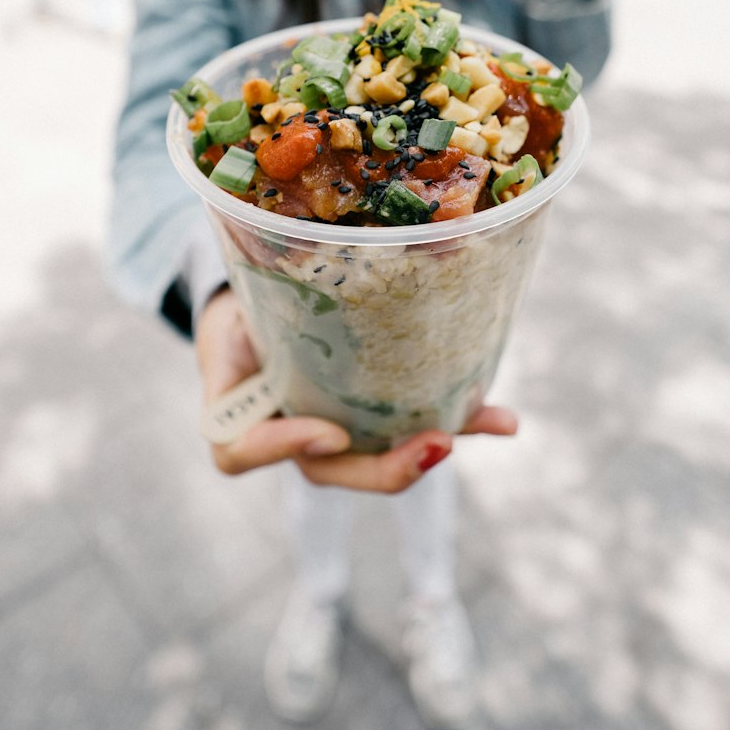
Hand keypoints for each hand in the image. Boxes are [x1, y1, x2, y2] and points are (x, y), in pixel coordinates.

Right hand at [195, 288, 517, 492]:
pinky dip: (460, 421)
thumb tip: (275, 258)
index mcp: (239, 415)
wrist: (249, 312)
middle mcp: (287, 433)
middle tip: (437, 444)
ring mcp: (332, 430)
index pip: (242, 452)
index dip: (283, 447)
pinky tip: (504, 418)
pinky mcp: (370, 417)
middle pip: (329, 471)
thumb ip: (246, 307)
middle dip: (387, 468)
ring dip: (438, 443)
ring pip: (379, 456)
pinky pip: (410, 426)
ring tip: (494, 422)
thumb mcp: (225, 310)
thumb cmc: (233, 312)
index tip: (330, 433)